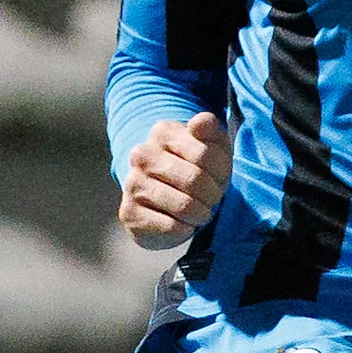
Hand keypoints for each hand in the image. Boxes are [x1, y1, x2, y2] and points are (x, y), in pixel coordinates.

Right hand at [120, 110, 231, 243]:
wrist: (167, 201)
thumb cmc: (197, 170)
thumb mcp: (213, 145)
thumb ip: (210, 128)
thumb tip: (198, 124)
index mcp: (162, 132)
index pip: (205, 154)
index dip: (221, 172)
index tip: (218, 177)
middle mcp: (142, 155)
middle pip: (195, 180)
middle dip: (212, 195)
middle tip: (210, 198)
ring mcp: (133, 184)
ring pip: (184, 206)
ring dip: (200, 214)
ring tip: (198, 211)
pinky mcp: (130, 214)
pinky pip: (171, 227)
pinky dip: (185, 229)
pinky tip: (181, 222)